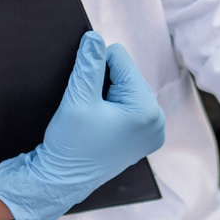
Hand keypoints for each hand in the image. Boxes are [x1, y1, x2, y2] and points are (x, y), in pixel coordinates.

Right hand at [0, 32, 166, 219]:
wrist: (61, 182)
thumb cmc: (70, 145)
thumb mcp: (77, 99)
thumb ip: (88, 64)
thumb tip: (95, 37)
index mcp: (147, 110)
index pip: (120, 59)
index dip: (95, 67)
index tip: (84, 93)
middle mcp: (158, 120)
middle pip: (126, 74)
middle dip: (104, 83)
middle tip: (89, 110)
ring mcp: (153, 132)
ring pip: (126, 89)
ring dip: (107, 95)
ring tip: (93, 119)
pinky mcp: (143, 138)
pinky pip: (129, 106)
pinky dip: (112, 108)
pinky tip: (99, 125)